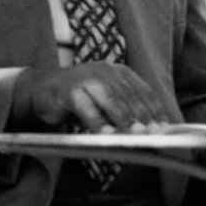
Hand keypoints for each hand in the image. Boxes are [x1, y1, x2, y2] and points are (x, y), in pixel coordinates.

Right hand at [12, 63, 172, 131]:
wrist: (41, 90)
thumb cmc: (80, 98)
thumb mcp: (106, 101)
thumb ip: (124, 110)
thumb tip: (148, 130)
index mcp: (120, 72)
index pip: (143, 91)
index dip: (155, 109)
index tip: (165, 127)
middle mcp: (106, 71)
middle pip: (130, 95)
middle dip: (143, 116)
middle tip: (153, 133)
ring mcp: (87, 78)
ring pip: (111, 99)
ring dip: (125, 118)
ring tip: (135, 134)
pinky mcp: (68, 90)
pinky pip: (86, 108)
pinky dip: (97, 122)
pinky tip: (106, 134)